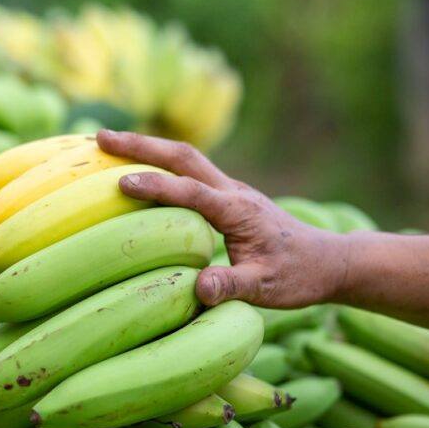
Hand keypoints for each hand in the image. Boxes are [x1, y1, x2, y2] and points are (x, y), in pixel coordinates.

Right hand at [97, 130, 349, 308]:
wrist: (328, 260)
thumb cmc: (297, 275)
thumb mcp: (267, 289)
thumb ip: (233, 287)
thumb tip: (197, 289)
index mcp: (239, 210)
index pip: (192, 192)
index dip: (157, 187)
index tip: (120, 183)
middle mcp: (232, 191)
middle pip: (183, 156)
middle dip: (140, 145)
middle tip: (100, 138)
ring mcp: (229, 189)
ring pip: (185, 156)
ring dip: (147, 146)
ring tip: (108, 143)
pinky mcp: (226, 194)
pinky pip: (188, 169)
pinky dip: (159, 161)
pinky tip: (139, 166)